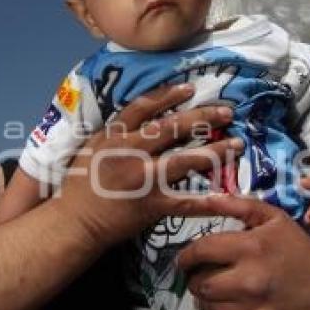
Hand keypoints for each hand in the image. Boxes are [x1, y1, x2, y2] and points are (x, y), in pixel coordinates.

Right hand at [54, 83, 243, 249]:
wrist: (74, 221)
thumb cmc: (79, 185)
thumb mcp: (91, 149)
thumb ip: (114, 133)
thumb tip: (140, 119)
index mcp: (114, 136)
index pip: (144, 107)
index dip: (168, 95)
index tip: (190, 88)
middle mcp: (130, 152)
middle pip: (171, 128)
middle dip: (202, 117)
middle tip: (226, 112)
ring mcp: (142, 178)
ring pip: (185, 160)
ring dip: (214, 151)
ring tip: (236, 144)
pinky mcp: (151, 204)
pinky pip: (185, 201)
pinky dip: (208, 201)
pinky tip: (228, 197)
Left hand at [176, 194, 309, 309]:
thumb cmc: (302, 255)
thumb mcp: (276, 222)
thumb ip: (239, 206)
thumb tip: (205, 199)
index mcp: (253, 249)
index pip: (200, 252)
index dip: (186, 257)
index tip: (185, 261)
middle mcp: (252, 284)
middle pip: (199, 285)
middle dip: (196, 281)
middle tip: (205, 278)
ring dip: (210, 302)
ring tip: (223, 295)